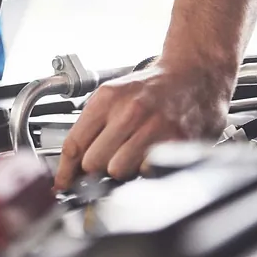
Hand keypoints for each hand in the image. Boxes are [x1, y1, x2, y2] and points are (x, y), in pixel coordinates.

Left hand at [54, 61, 233, 189]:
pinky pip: (147, 172)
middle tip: (104, 163)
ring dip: (121, 171)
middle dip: (94, 169)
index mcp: (107, 99)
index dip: (65, 170)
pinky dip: (145, 171)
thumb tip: (72, 164)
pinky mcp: (177, 141)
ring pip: (118, 171)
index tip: (62, 184)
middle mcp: (128, 111)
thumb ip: (92, 126)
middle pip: (92, 163)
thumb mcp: (113, 95)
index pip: (74, 144)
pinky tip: (148, 158)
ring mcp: (153, 127)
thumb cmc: (152, 87)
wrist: (194, 73)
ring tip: (130, 156)